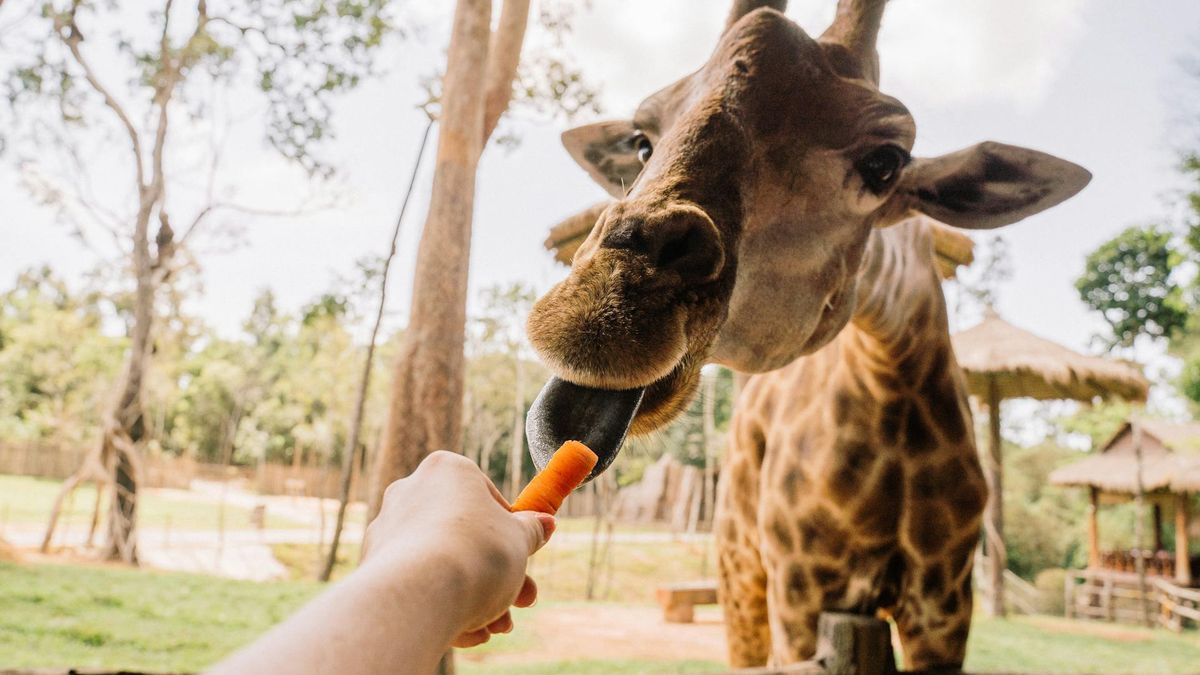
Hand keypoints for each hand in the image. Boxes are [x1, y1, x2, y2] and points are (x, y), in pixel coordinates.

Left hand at [361, 451, 554, 647]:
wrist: (419, 595)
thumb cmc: (476, 556)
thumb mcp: (520, 541)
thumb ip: (531, 530)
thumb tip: (545, 523)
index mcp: (448, 470)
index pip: (488, 498)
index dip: (512, 532)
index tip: (526, 556)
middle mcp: (411, 491)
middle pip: (466, 535)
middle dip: (499, 574)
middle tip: (522, 600)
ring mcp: (389, 529)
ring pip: (444, 564)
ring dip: (477, 596)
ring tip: (497, 627)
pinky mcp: (373, 566)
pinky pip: (419, 583)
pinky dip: (444, 605)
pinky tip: (467, 632)